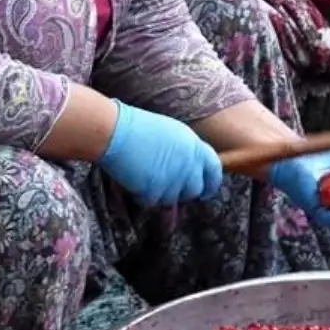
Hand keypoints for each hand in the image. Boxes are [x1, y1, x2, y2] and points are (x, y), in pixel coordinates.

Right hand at [98, 100, 222, 206]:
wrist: (115, 130)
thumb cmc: (137, 128)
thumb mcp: (171, 134)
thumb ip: (184, 153)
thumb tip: (189, 172)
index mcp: (194, 145)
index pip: (214, 169)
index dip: (211, 182)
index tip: (205, 191)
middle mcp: (188, 162)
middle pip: (195, 189)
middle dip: (182, 192)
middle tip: (166, 187)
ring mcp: (173, 177)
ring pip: (172, 199)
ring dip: (160, 193)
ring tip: (143, 175)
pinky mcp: (156, 189)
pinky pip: (152, 202)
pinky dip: (142, 195)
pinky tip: (133, 179)